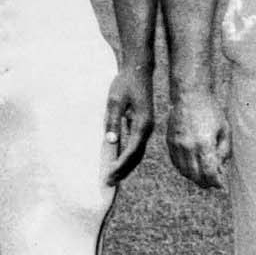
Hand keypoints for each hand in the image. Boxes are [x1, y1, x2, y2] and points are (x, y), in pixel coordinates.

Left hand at [102, 69, 154, 186]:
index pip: (131, 152)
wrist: (138, 71)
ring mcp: (147, 127)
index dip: (119, 165)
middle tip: (108, 183)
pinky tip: (119, 162)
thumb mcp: (115, 100)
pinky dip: (128, 157)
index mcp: (142, 124)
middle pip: (136, 156)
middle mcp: (147, 129)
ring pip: (138, 153)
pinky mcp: (143, 125)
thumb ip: (113, 120)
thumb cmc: (125, 83)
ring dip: (126, 166)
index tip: (108, 175)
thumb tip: (111, 141)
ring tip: (114, 178)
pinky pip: (137, 146)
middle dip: (123, 171)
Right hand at [166, 86, 229, 188]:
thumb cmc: (211, 111)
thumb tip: (221, 169)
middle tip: (213, 183)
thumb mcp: (225, 130)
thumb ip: (224, 151)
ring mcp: (176, 145)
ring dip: (194, 178)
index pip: (209, 173)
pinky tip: (192, 168)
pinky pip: (176, 163)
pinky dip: (184, 169)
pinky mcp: (170, 142)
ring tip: (203, 177)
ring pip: (184, 172)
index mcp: (204, 144)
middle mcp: (188, 147)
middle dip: (206, 183)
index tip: (221, 185)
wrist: (190, 96)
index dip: (216, 182)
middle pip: (195, 176)